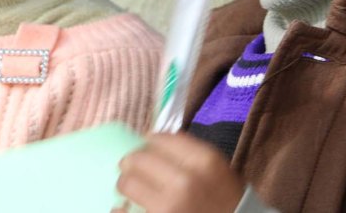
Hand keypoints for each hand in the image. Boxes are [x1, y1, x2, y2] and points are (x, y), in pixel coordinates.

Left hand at [115, 132, 243, 212]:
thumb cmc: (224, 198)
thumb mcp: (215, 167)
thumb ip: (188, 151)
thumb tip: (151, 139)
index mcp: (204, 161)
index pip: (160, 139)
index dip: (150, 140)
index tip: (148, 145)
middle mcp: (185, 182)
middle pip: (138, 159)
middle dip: (133, 161)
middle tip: (133, 166)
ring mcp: (168, 207)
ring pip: (126, 183)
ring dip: (125, 183)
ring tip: (130, 186)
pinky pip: (123, 211)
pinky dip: (122, 208)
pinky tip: (126, 207)